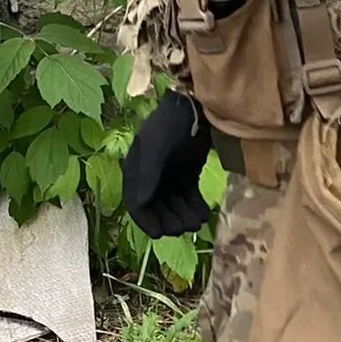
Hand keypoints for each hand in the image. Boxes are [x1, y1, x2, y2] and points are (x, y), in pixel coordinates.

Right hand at [119, 90, 214, 238]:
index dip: (146, 222)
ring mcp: (170, 177)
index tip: (159, 234)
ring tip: (197, 220)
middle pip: (157, 210)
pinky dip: (196, 208)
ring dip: (184, 217)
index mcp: (136, 171)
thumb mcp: (156, 148)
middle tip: (185, 226)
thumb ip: (148, 176)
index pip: (136, 205)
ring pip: (175, 207)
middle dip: (170, 221)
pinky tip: (204, 213)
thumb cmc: (170, 124)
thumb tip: (140, 204)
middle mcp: (152, 178)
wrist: (194, 107)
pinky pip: (189, 198)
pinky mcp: (188, 176)